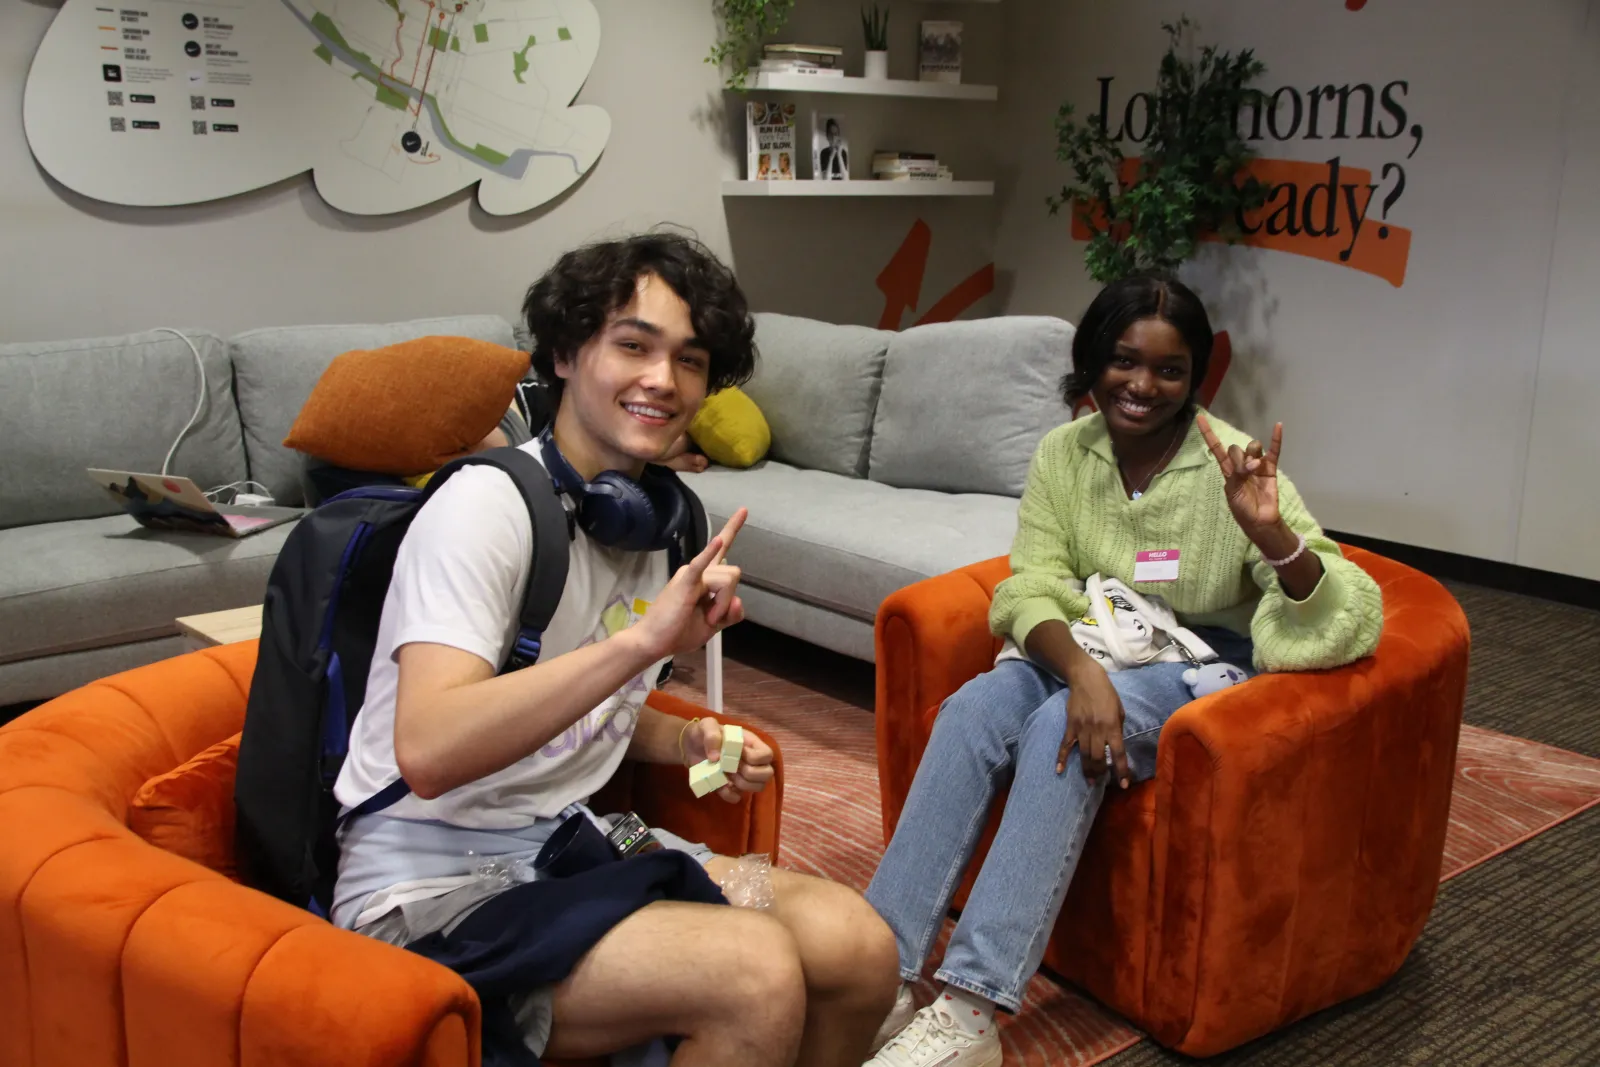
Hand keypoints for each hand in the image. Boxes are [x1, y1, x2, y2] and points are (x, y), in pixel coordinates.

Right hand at [630, 510, 747, 659]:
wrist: (654, 642)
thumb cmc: (678, 632)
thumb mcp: (713, 626)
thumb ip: (731, 613)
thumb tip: (737, 599)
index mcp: (705, 578)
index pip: (722, 550)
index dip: (733, 529)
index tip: (744, 509)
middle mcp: (699, 571)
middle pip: (733, 574)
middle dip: (728, 600)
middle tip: (711, 618)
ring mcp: (691, 574)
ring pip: (727, 579)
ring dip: (722, 604)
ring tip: (705, 617)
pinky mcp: (684, 581)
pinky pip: (701, 565)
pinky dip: (710, 552)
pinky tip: (718, 541)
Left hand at [683, 715, 775, 803]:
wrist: (690, 746)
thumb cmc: (703, 732)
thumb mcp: (706, 726)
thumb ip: (712, 735)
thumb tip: (716, 758)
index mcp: (751, 744)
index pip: (767, 755)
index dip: (755, 758)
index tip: (738, 753)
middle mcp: (752, 761)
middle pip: (768, 774)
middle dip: (750, 773)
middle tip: (732, 767)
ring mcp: (743, 776)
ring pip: (757, 787)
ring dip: (741, 784)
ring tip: (726, 774)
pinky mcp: (730, 787)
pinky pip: (737, 797)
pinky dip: (728, 793)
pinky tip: (720, 784)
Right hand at [1060, 667, 1129, 787]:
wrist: (1086, 679)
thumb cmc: (1107, 694)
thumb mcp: (1119, 711)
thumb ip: (1117, 729)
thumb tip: (1114, 746)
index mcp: (1112, 726)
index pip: (1118, 753)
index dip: (1122, 770)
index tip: (1124, 785)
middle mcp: (1097, 730)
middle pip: (1098, 758)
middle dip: (1100, 773)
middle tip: (1100, 782)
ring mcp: (1082, 728)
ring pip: (1084, 755)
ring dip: (1087, 770)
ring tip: (1089, 780)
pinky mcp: (1070, 726)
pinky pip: (1065, 745)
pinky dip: (1062, 758)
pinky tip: (1059, 770)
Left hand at [1198, 414, 1282, 537]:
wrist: (1260, 521)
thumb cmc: (1242, 509)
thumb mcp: (1233, 492)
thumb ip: (1237, 475)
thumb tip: (1250, 463)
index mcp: (1228, 470)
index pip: (1217, 448)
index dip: (1208, 434)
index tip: (1199, 418)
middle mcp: (1241, 464)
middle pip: (1236, 448)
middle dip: (1239, 457)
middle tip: (1245, 471)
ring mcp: (1257, 465)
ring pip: (1253, 447)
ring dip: (1253, 454)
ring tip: (1255, 468)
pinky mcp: (1270, 468)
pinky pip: (1274, 451)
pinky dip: (1276, 439)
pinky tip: (1278, 426)